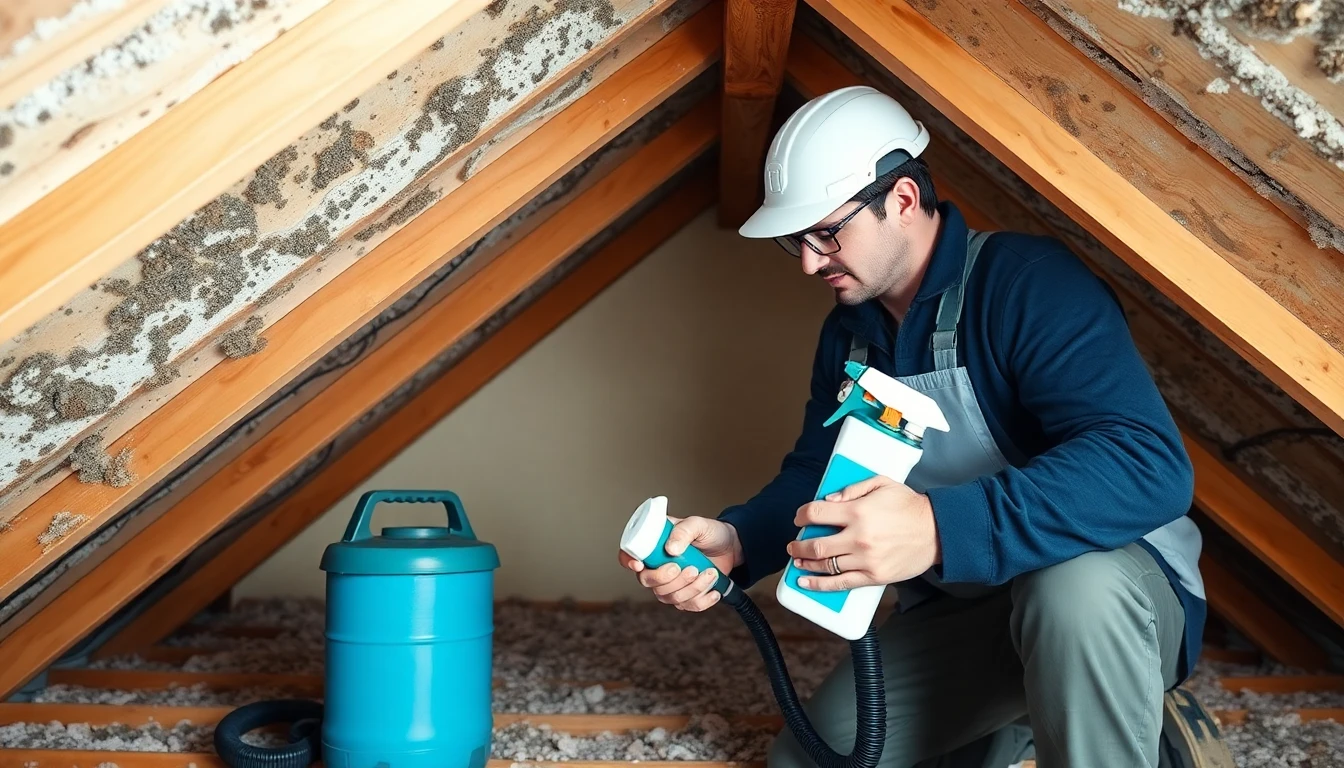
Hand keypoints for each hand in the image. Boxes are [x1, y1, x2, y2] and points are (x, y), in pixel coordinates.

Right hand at [618, 516, 743, 611]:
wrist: (730, 547)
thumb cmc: (710, 533)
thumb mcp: (698, 524)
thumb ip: (684, 531)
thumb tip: (671, 548)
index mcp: (653, 544)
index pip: (629, 553)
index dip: (628, 561)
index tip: (640, 565)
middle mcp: (656, 565)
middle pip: (646, 581)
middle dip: (667, 579)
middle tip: (691, 569)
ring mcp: (669, 584)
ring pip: (668, 596)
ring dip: (691, 588)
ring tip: (710, 573)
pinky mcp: (685, 596)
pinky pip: (687, 606)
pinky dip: (702, 599)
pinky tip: (713, 590)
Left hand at [787, 475, 939, 590]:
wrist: (937, 531)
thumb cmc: (909, 506)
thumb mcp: (881, 484)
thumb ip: (851, 489)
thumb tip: (828, 501)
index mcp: (858, 512)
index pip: (817, 514)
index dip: (802, 515)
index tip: (799, 518)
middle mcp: (858, 538)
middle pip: (815, 544)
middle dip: (798, 545)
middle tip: (792, 545)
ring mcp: (865, 560)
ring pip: (825, 565)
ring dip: (806, 564)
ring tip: (798, 561)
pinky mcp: (874, 576)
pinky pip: (840, 583)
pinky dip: (819, 585)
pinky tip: (806, 583)